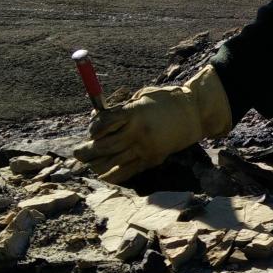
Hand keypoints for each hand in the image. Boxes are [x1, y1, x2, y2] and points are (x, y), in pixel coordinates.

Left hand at [74, 66, 231, 182]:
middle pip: (102, 147)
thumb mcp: (141, 97)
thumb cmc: (165, 101)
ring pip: (111, 164)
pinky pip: (126, 173)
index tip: (91, 132)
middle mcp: (138, 133)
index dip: (92, 129)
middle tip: (77, 153)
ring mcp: (145, 149)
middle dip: (85, 152)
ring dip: (95, 165)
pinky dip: (111, 175)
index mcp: (136, 113)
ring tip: (89, 163)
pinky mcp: (152, 160)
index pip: (103, 124)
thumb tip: (96, 122)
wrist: (195, 114)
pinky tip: (104, 173)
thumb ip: (120, 110)